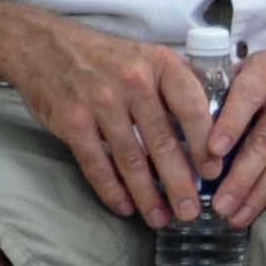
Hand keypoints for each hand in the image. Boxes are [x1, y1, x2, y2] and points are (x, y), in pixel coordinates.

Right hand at [0, 14, 209, 225]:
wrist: (46, 47)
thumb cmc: (110, 58)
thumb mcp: (151, 57)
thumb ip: (181, 85)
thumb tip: (219, 121)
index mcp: (162, 65)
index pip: (193, 108)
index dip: (206, 144)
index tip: (214, 172)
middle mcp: (134, 83)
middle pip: (163, 141)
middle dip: (180, 182)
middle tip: (191, 211)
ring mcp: (101, 102)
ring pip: (130, 158)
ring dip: (147, 194)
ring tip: (161, 218)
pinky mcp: (72, 121)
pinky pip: (95, 163)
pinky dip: (110, 189)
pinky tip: (124, 207)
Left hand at [212, 27, 265, 225]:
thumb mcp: (263, 63)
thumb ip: (232, 89)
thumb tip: (196, 124)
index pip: (247, 97)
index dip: (229, 125)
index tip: (212, 153)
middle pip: (265, 140)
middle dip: (240, 178)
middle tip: (219, 206)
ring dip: (261, 191)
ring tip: (238, 215)